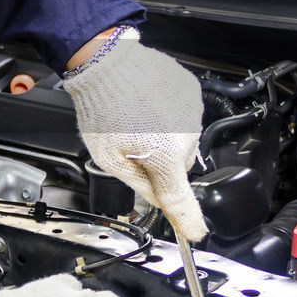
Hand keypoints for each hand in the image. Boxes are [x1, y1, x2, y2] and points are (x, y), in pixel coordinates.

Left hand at [62, 28, 208, 241]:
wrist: (106, 62)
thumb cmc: (101, 108)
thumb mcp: (110, 160)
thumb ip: (140, 185)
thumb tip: (161, 204)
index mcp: (164, 156)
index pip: (181, 198)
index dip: (188, 220)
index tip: (195, 233)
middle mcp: (186, 134)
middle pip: (178, 166)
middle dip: (160, 163)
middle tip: (134, 145)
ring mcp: (193, 111)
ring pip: (183, 140)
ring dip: (165, 137)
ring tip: (138, 120)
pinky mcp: (193, 93)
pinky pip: (186, 116)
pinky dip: (170, 115)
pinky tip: (148, 105)